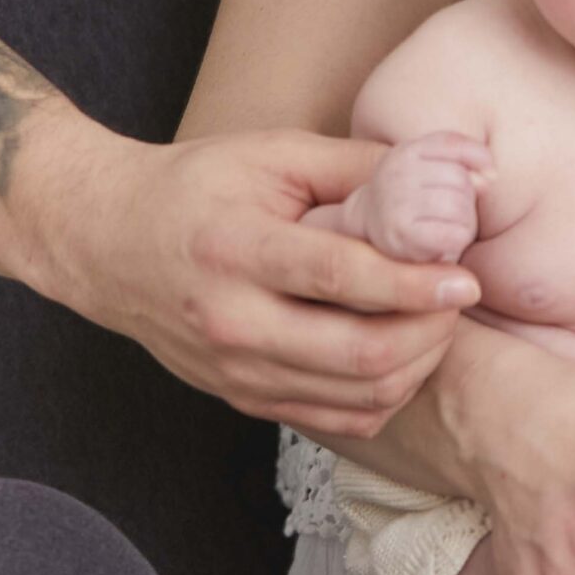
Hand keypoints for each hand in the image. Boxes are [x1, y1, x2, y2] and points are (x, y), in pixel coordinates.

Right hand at [58, 128, 478, 434]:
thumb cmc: (197, 188)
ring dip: (415, 366)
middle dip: (429, 332)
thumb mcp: (273, 155)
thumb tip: (451, 167)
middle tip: (459, 297)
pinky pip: (333, 419)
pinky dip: (382, 396)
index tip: (465, 278)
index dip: (415, 285)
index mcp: (238, 251)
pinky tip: (401, 355)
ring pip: (354, 397)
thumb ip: (358, 164)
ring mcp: (235, 372)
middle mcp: (233, 322)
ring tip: (437, 322)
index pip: (342, 280)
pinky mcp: (242, 398)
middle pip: (359, 355)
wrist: (110, 244)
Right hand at [343, 131, 491, 263]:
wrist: (375, 234)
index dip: (478, 157)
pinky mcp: (401, 234)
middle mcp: (395, 173)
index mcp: (406, 152)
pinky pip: (453, 234)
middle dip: (467, 198)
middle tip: (452, 212)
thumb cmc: (418, 200)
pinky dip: (458, 239)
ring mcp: (395, 203)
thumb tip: (490, 176)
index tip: (486, 174)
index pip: (453, 144)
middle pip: (460, 178)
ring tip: (448, 227)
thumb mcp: (436, 170)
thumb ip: (465, 162)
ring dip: (465, 221)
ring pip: (459, 206)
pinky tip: (446, 242)